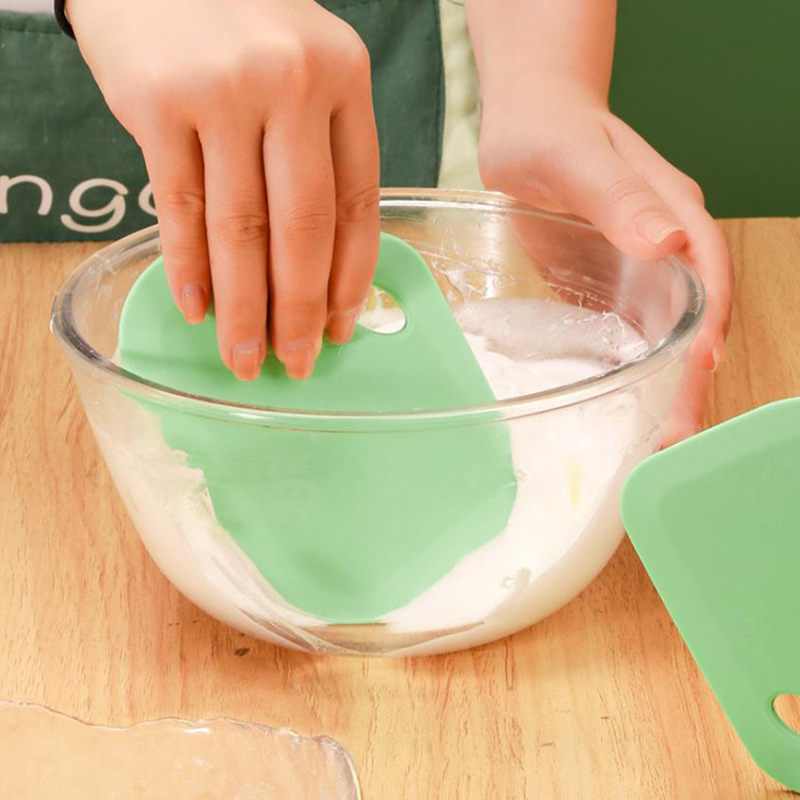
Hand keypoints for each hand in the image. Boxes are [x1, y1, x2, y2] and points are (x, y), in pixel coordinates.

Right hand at [67, 0, 379, 379]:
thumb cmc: (241, 27)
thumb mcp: (305, 70)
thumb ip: (318, 152)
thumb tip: (318, 268)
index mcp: (345, 80)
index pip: (357, 204)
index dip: (350, 279)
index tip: (341, 330)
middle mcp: (292, 83)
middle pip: (303, 228)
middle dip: (299, 310)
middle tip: (296, 363)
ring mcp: (223, 91)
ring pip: (239, 228)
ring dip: (243, 308)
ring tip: (244, 357)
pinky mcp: (158, 101)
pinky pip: (178, 207)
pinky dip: (188, 268)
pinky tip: (198, 310)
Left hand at [478, 79, 731, 442]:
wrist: (526, 126)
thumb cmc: (549, 130)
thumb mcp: (577, 157)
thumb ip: (619, 196)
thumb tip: (667, 242)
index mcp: (670, 211)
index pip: (707, 273)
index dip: (709, 322)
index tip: (700, 369)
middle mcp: (663, 244)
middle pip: (692, 315)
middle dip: (689, 374)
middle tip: (676, 433)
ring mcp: (637, 268)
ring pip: (662, 331)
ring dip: (663, 381)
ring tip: (655, 438)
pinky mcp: (608, 284)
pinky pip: (625, 330)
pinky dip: (629, 367)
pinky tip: (619, 401)